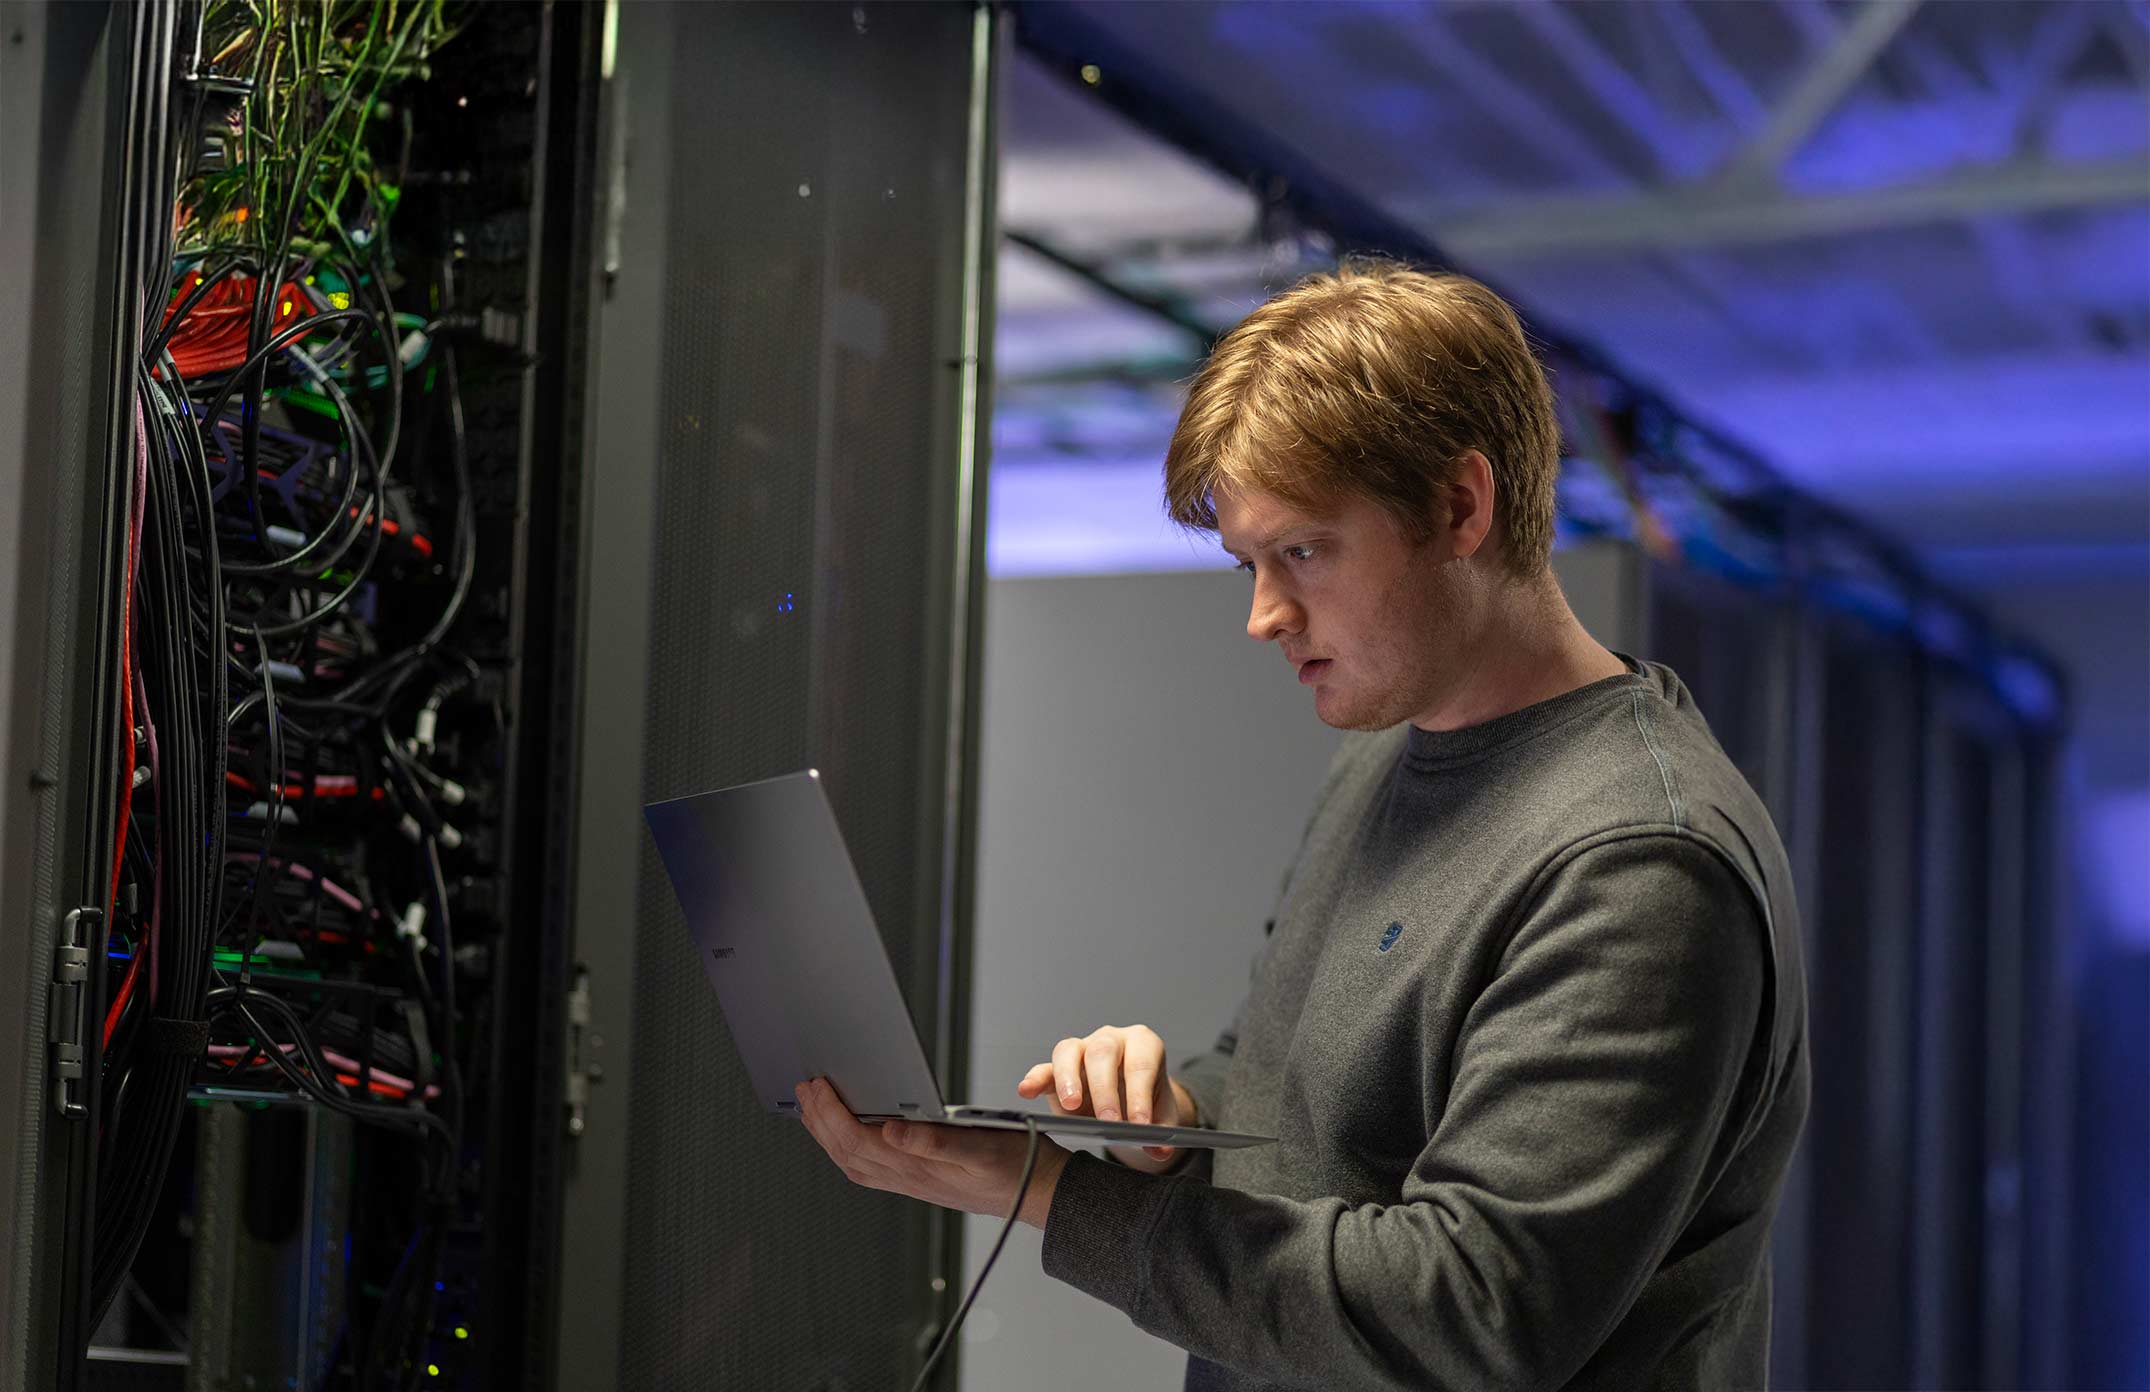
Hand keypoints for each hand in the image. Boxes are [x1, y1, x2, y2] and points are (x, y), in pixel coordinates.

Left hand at [792, 1077, 1070, 1228]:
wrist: (1039, 1192)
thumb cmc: (1016, 1165)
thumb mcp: (982, 1146)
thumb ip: (936, 1142)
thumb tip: (892, 1130)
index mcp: (918, 1167)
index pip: (858, 1140)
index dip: (831, 1113)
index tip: (818, 1086)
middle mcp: (908, 1177)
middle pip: (847, 1151)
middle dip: (819, 1120)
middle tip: (803, 1090)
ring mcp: (911, 1182)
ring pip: (853, 1162)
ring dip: (827, 1136)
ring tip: (813, 1110)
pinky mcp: (919, 1180)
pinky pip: (869, 1168)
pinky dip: (847, 1150)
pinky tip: (846, 1137)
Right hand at [1017, 1024, 1191, 1164]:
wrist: (1130, 1099)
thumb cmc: (1147, 1101)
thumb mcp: (1161, 1115)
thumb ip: (1163, 1132)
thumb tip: (1160, 1150)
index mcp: (1142, 1044)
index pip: (1140, 1064)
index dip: (1139, 1094)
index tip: (1139, 1124)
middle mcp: (1110, 1040)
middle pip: (1103, 1052)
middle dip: (1105, 1089)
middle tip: (1109, 1122)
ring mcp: (1081, 1050)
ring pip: (1069, 1051)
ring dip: (1068, 1078)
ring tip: (1070, 1106)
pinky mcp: (1057, 1068)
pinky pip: (1044, 1068)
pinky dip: (1034, 1078)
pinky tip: (1027, 1091)